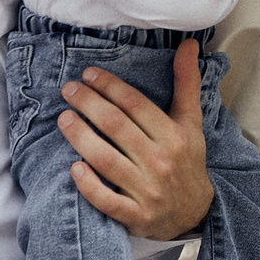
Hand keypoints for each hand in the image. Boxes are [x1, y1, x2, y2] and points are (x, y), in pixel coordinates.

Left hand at [58, 38, 214, 239]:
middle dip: (88, 103)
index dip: (110, 85)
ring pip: (106, 160)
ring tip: (63, 118)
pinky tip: (74, 168)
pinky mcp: (136, 215)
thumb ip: (187, 83)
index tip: (88, 74)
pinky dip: (89, 185)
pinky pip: (106, 200)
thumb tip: (188, 44)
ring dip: (80, 137)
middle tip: (69, 90)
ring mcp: (148, 190)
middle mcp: (161, 161)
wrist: (196, 212)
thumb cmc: (187, 161)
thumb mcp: (191, 122)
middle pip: (116, 126)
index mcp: (175, 136)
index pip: (136, 104)